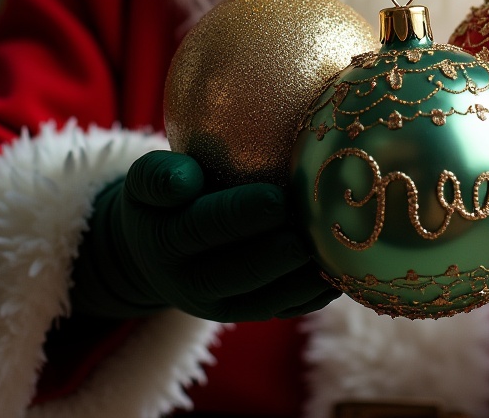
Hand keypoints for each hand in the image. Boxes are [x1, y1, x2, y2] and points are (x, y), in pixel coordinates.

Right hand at [70, 150, 337, 321]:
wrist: (153, 253)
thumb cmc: (161, 199)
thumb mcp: (145, 182)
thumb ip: (158, 175)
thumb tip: (184, 178)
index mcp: (164, 242)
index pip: (203, 227)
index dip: (241, 215)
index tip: (276, 199)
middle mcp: (190, 283)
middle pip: (240, 272)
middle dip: (280, 252)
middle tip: (316, 228)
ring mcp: (221, 305)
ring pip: (266, 300)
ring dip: (303, 278)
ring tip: (339, 250)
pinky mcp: (247, 312)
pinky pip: (283, 309)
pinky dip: (313, 294)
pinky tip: (343, 271)